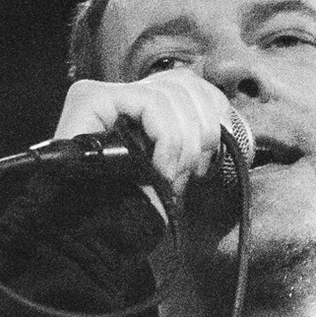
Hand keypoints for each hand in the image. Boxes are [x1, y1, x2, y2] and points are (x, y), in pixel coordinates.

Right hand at [52, 70, 238, 212]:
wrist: (93, 235)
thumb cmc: (131, 209)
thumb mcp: (174, 168)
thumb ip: (190, 137)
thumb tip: (225, 118)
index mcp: (138, 107)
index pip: (185, 82)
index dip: (212, 107)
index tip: (217, 146)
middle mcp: (117, 95)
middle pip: (181, 83)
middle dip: (201, 129)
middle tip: (192, 169)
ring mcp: (100, 94)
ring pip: (170, 94)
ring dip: (183, 142)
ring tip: (170, 174)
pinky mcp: (90, 99)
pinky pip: (151, 103)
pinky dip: (166, 138)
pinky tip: (159, 168)